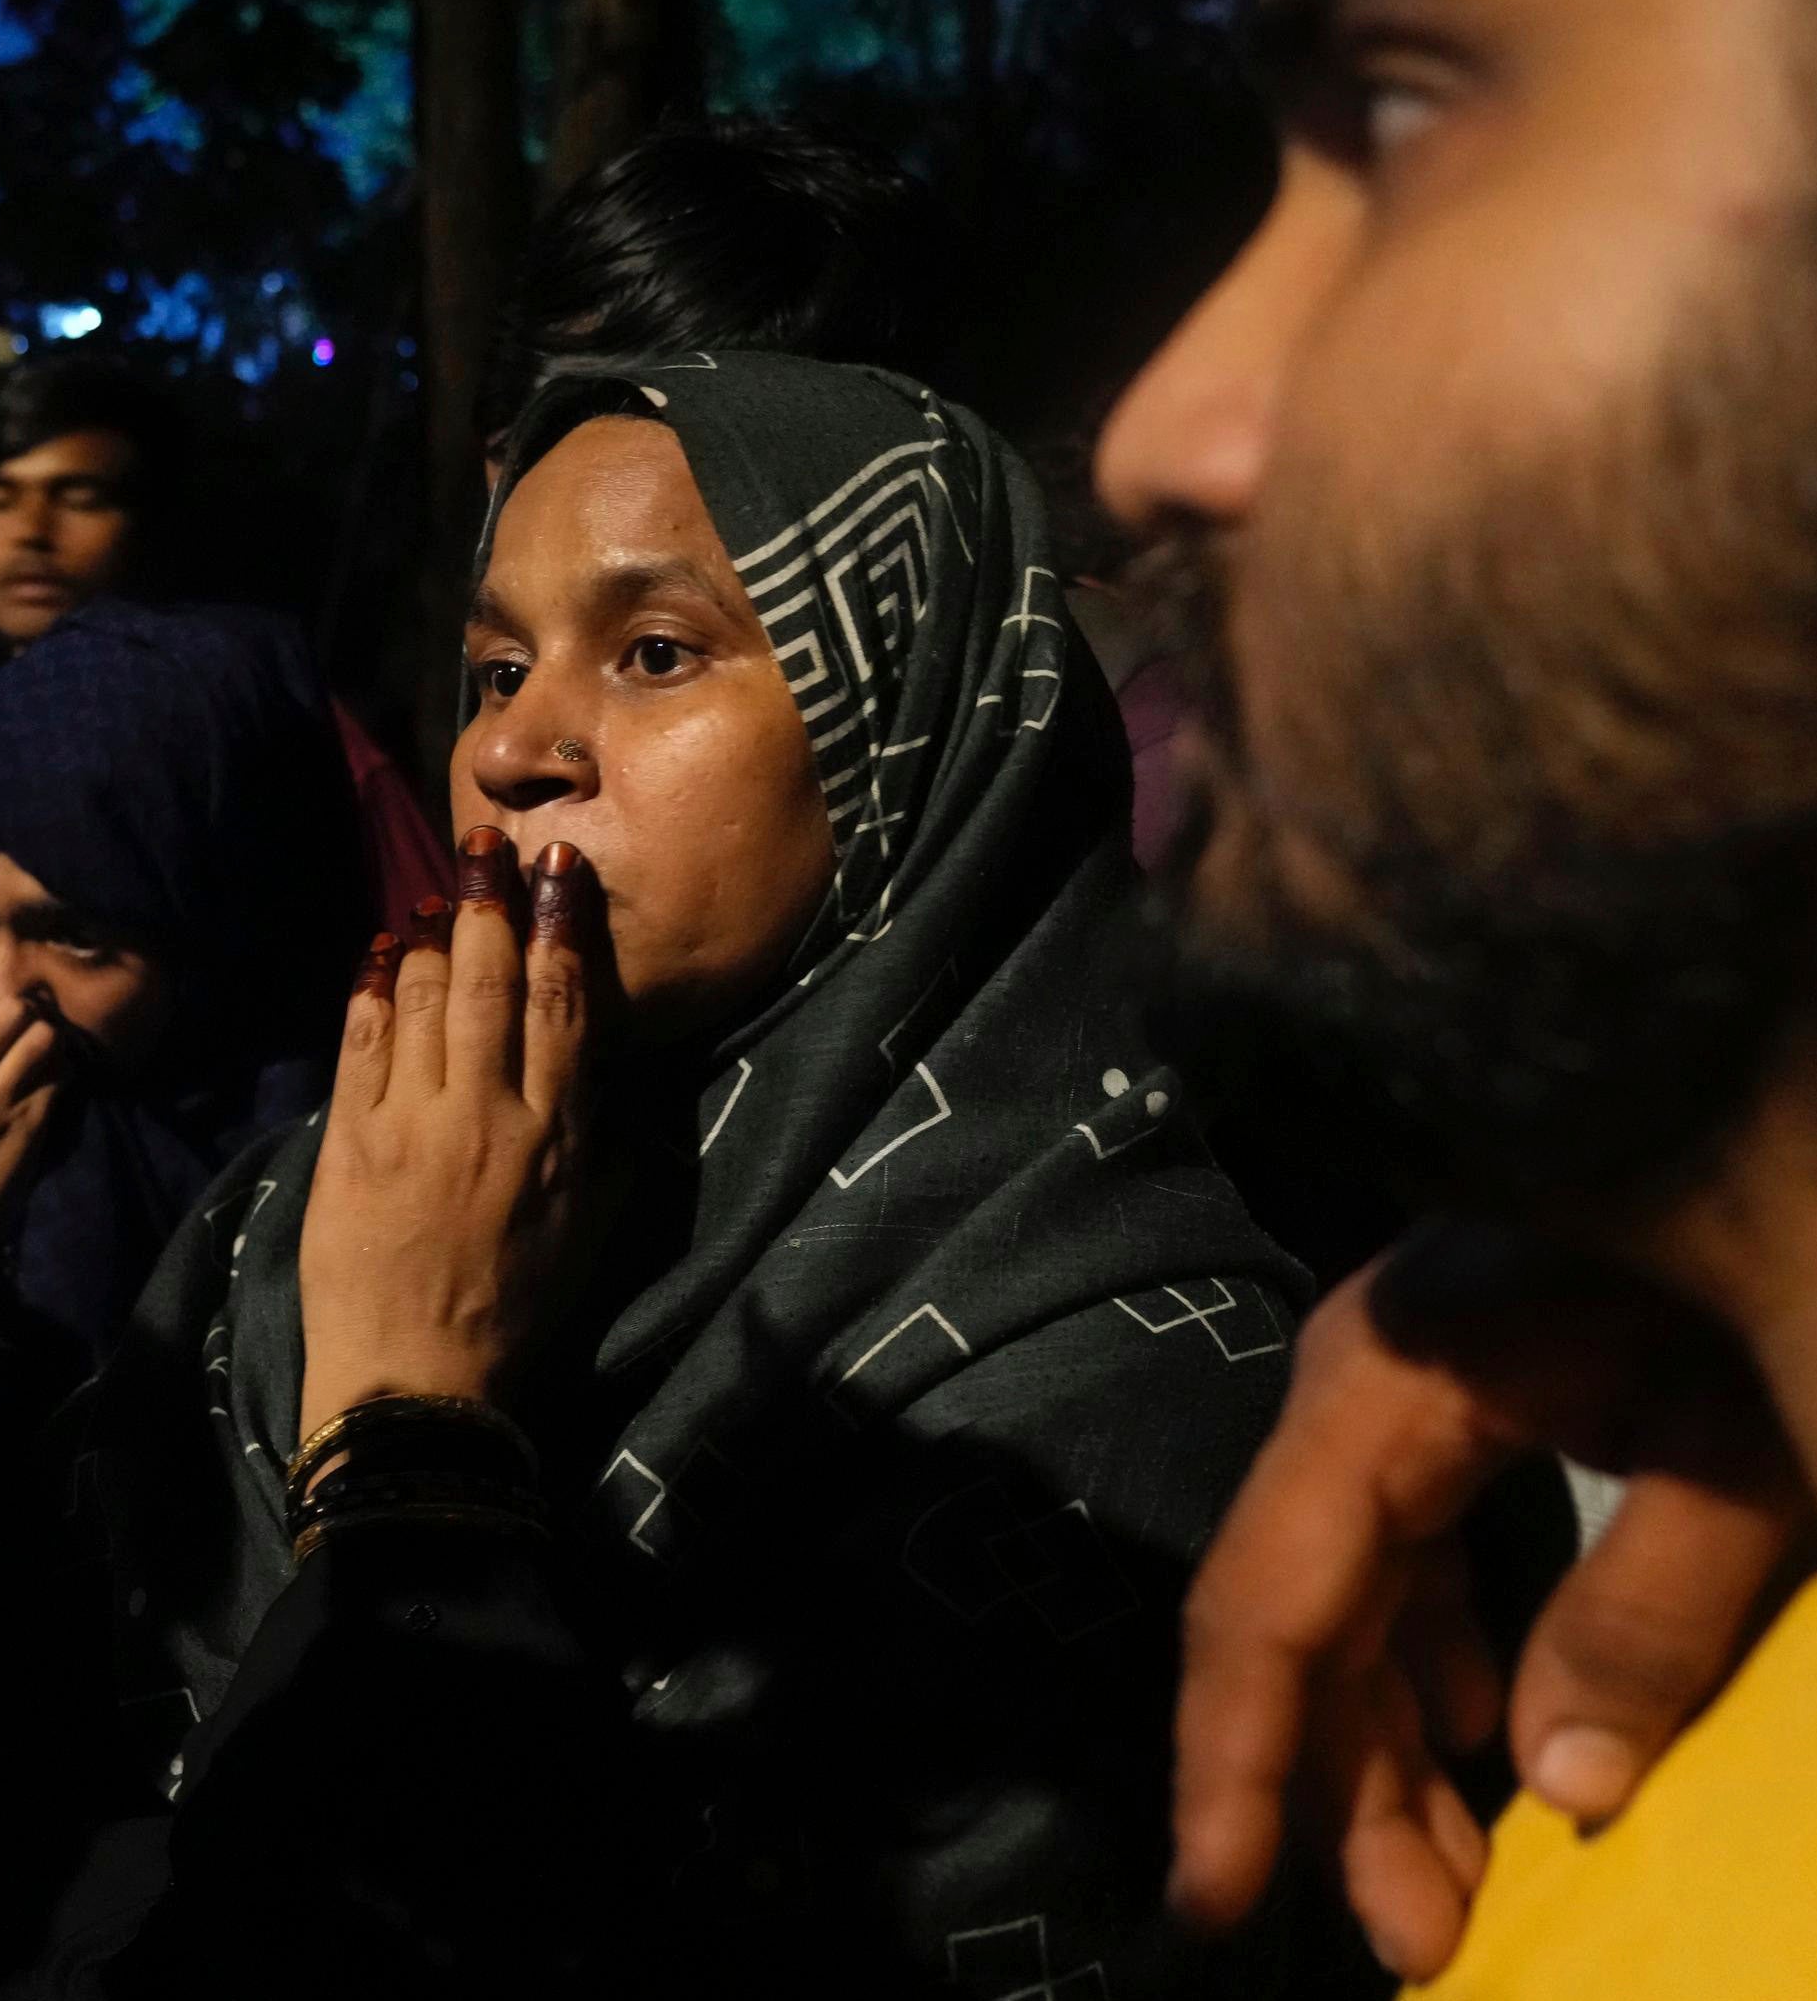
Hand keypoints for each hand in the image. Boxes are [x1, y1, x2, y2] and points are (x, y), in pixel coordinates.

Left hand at [295, 827, 592, 1440]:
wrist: (416, 1384)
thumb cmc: (515, 1315)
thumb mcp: (589, 1231)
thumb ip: (604, 1146)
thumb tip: (611, 1075)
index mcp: (556, 1135)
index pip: (563, 1004)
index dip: (558, 925)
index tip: (555, 867)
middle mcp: (486, 1113)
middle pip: (487, 980)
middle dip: (487, 901)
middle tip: (486, 843)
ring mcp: (410, 1122)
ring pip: (419, 997)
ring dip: (426, 935)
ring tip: (435, 893)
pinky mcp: (347, 1141)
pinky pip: (358, 1042)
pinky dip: (367, 989)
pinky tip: (373, 952)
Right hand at [1172, 1229, 1808, 1981]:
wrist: (1778, 1063)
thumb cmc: (1784, 1216)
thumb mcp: (1758, 1438)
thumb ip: (1656, 1614)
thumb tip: (1560, 1789)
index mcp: (1397, 1381)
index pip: (1273, 1598)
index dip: (1237, 1761)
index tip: (1216, 1902)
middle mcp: (1369, 1379)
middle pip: (1307, 1612)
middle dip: (1345, 1788)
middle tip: (1424, 1947)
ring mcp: (1414, 1374)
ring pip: (1360, 1588)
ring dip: (1396, 1739)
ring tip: (1453, 1881)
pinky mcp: (1473, 1377)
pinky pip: (1418, 1541)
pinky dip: (1443, 1655)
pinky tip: (1491, 1734)